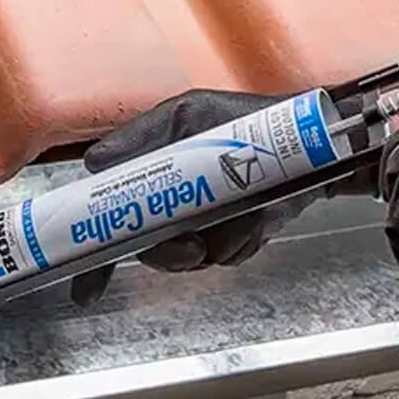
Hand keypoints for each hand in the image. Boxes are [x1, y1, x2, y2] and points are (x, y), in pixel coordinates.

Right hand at [70, 89, 327, 306]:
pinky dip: (245, 240)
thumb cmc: (244, 118)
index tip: (91, 283)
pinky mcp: (234, 240)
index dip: (98, 254)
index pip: (111, 221)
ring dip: (218, 243)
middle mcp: (169, 209)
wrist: (308, 144)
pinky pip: (228, 256)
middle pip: (148, 250)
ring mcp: (202, 228)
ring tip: (246, 218)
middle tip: (192, 250)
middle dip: (168, 254)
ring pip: (190, 259)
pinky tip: (260, 219)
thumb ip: (140, 136)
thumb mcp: (186, 115)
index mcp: (149, 180)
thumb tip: (92, 162)